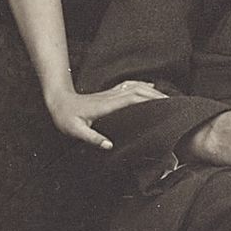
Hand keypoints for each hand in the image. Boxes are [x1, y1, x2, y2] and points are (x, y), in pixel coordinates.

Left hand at [46, 80, 164, 150]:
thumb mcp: (75, 131)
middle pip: (138, 90)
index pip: (133, 98)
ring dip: (151, 89)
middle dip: (156, 95)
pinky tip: (149, 87)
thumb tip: (110, 145)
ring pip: (135, 87)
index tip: (164, 104)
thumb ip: (92, 138)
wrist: (58, 101)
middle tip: (172, 103)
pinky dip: (142, 85)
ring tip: (166, 97)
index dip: (149, 99)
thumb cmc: (66, 118)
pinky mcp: (110, 94)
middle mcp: (111, 97)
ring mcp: (111, 94)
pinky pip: (130, 87)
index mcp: (107, 106)